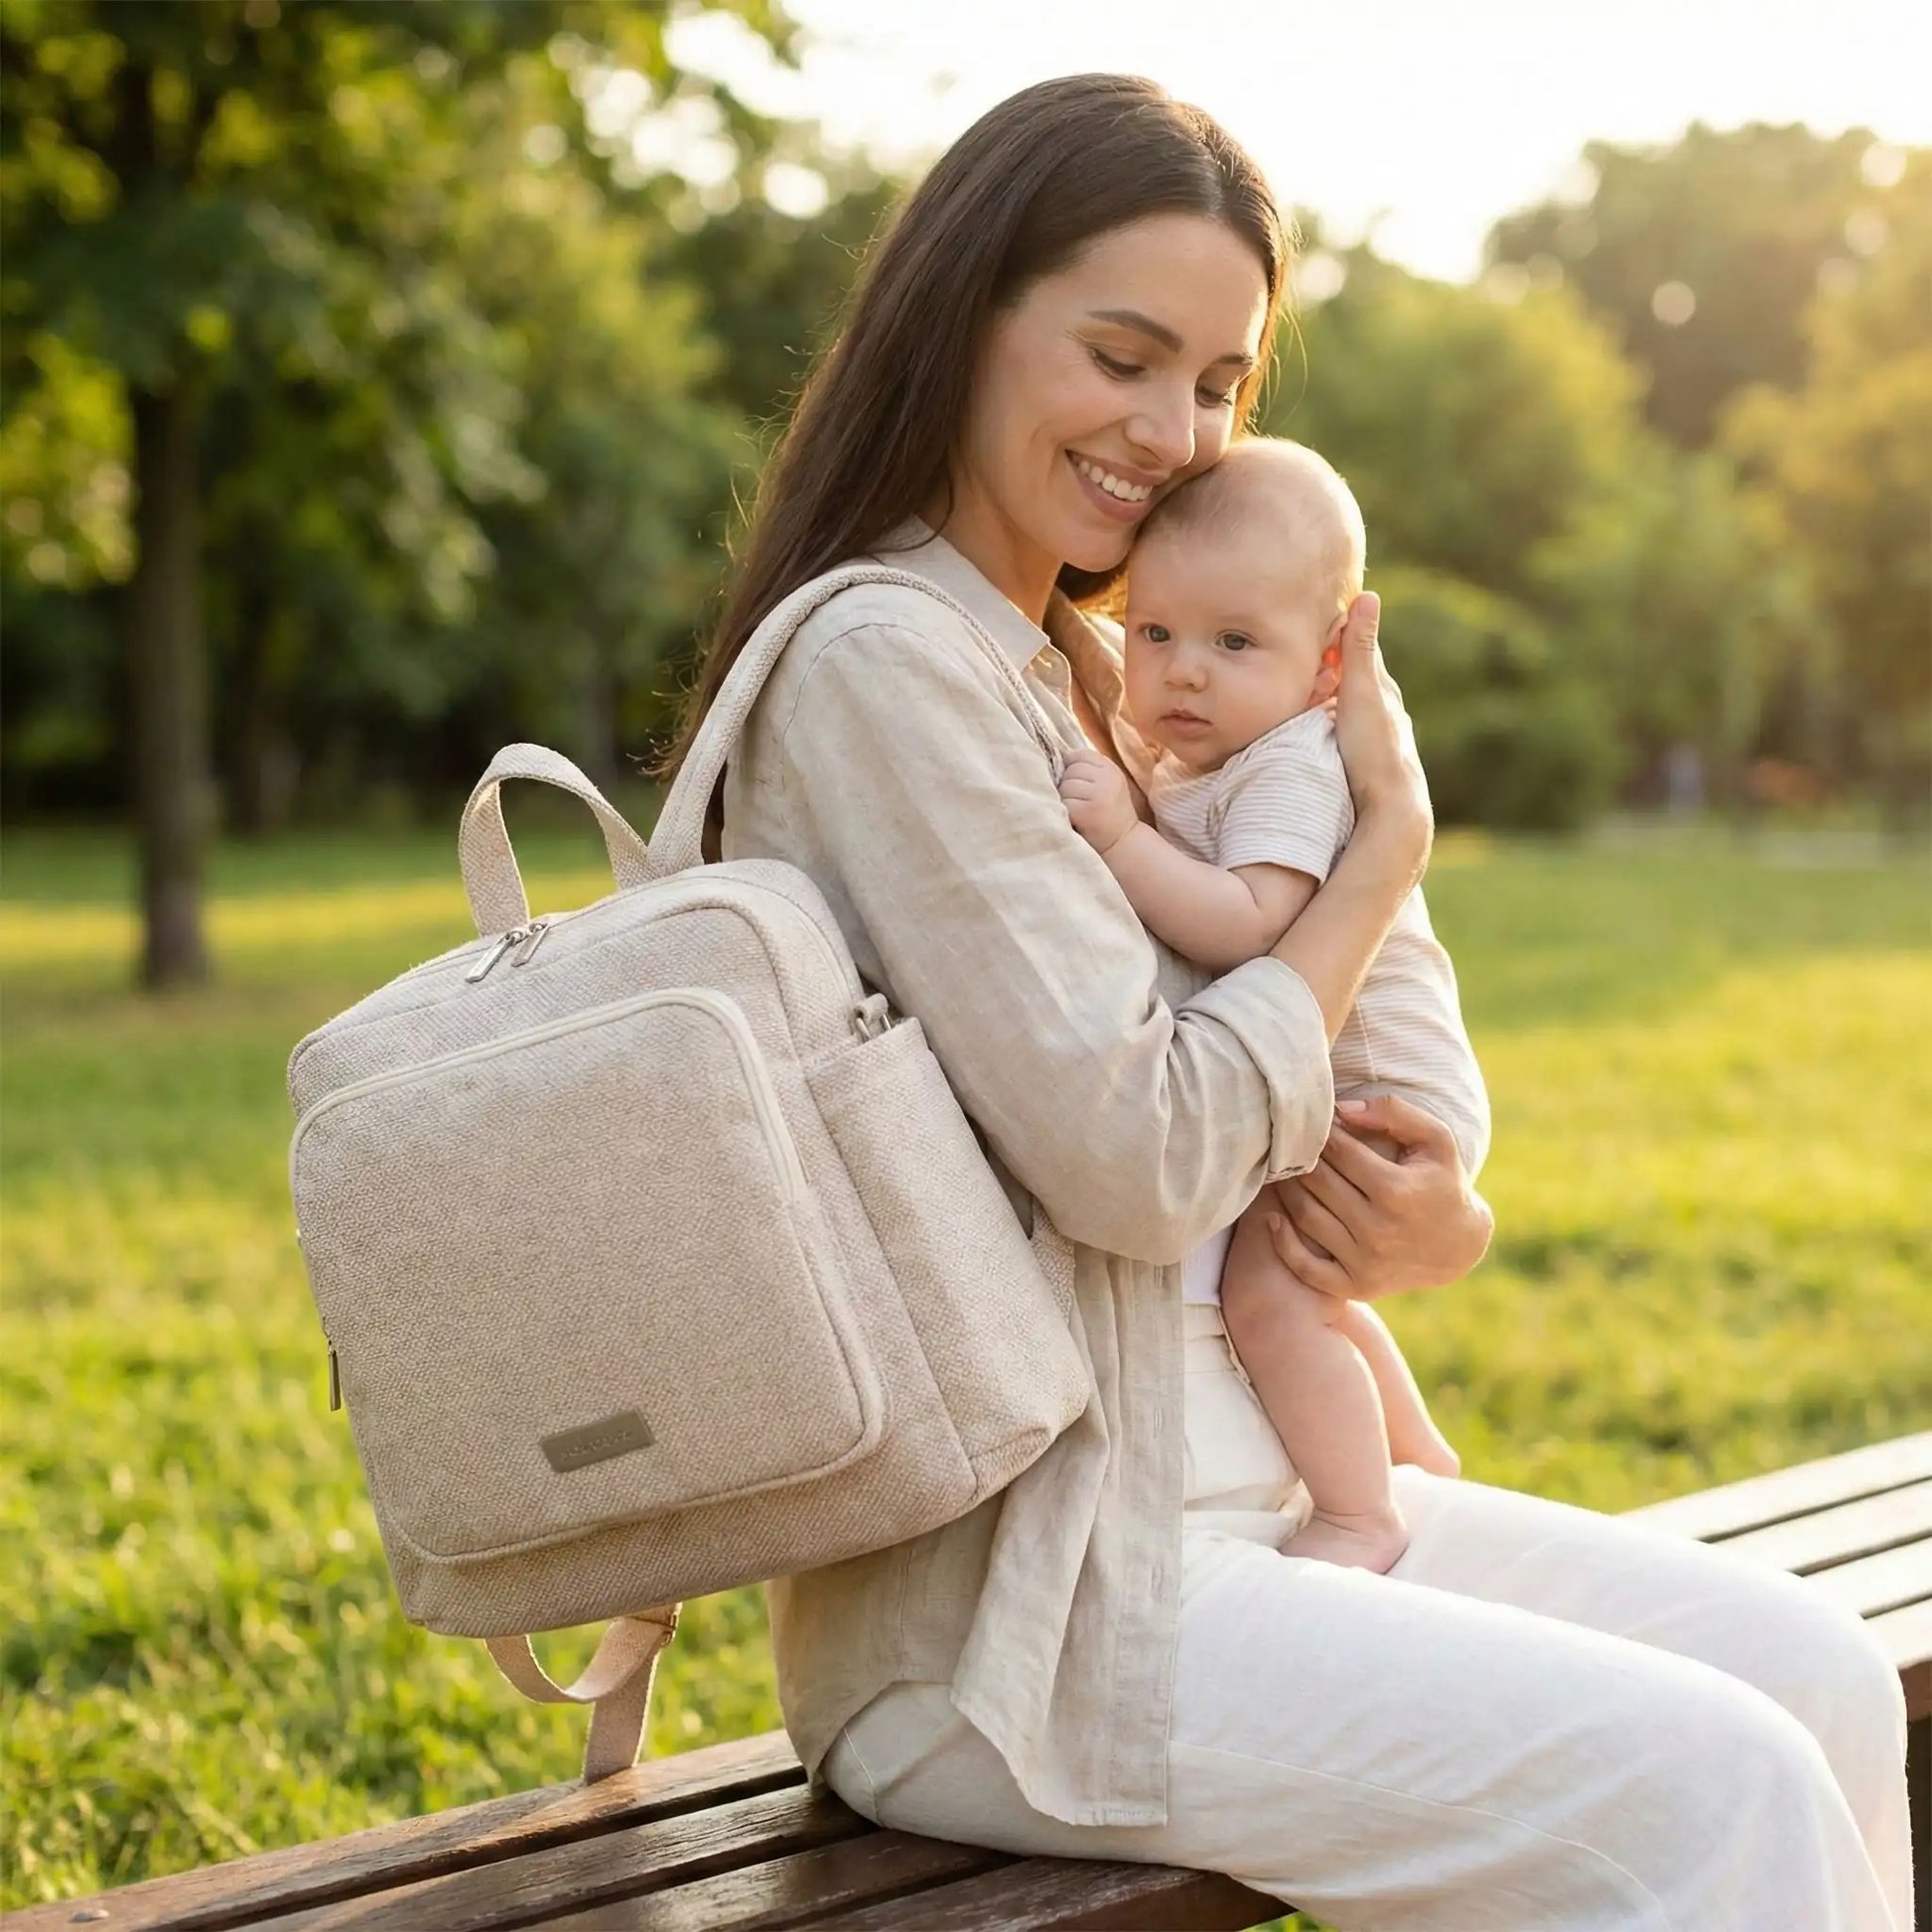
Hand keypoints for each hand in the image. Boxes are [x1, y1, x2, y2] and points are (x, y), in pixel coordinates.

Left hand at [1059, 747, 1138, 854]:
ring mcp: (1098, 794)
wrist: (1123, 844)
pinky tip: (1075, 820)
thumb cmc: (1108, 814)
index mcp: (1111, 769)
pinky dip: (1064, 813)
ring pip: (1065, 786)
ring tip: (1077, 811)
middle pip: (1070, 770)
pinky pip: (1064, 804)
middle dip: (1067, 784)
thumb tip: (1055, 757)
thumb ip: (1088, 771)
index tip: (1077, 785)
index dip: (1071, 768)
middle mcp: (1107, 778)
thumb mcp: (1106, 785)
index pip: (1079, 755)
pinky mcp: (1087, 812)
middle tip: (1078, 802)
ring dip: (1064, 799)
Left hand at [1264, 1093, 1492, 1301]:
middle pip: (1317, 1182)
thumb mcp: (1435, 1139)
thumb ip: (1393, 1113)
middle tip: (1288, 1142)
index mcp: (1397, 1190)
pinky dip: (1283, 1243)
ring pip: (1305, 1216)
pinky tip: (1273, 1219)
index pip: (1338, 1151)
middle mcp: (1379, 1229)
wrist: (1458, 1246)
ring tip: (1279, 1170)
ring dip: (1285, 1190)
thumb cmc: (1441, 1181)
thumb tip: (1341, 1109)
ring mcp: (1366, 1262)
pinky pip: (1305, 1267)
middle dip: (1299, 1157)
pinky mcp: (1356, 1286)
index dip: (1321, 1132)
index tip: (1313, 1121)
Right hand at [1332, 592, 1430, 865]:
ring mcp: (1377, 738)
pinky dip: (1333, 722)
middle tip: (1308, 649)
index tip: (1322, 615)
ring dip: (1333, 696)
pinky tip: (1320, 730)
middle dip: (1336, 663)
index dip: (1342, 633)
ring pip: (1353, 708)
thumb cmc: (1375, 748)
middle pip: (1358, 679)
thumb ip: (1358, 649)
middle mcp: (1385, 712)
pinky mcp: (1366, 762)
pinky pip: (1347, 732)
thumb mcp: (1362, 693)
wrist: (1392, 807)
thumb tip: (1368, 596)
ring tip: (1308, 687)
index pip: (1361, 650)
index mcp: (1383, 690)